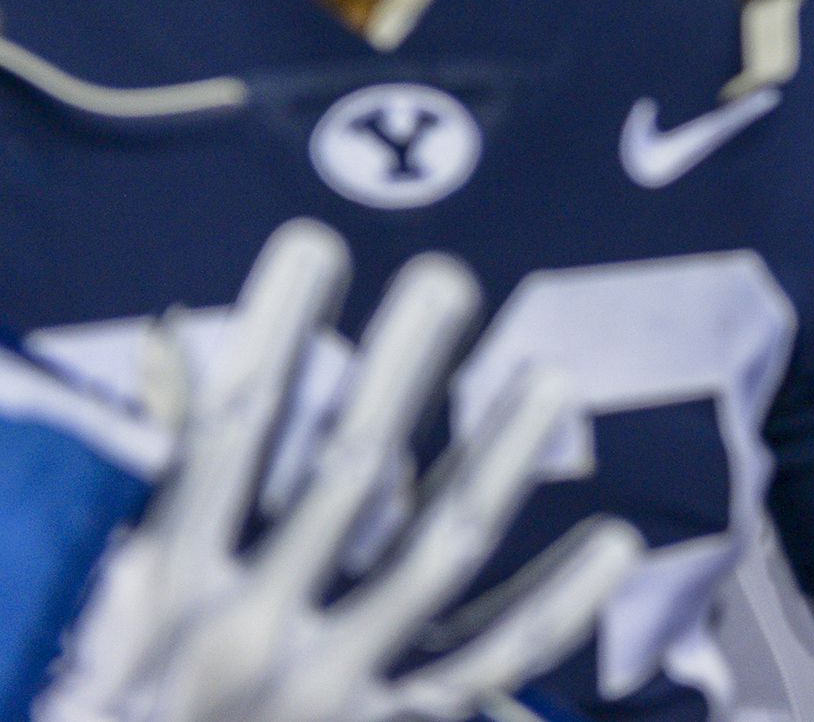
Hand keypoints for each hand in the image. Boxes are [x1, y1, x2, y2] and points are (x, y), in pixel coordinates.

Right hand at [41, 221, 640, 721]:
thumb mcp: (87, 632)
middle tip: (446, 280)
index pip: (232, 434)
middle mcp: (258, 634)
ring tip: (551, 375)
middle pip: (348, 469)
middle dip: (401, 368)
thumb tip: (164, 391)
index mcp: (170, 595)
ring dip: (502, 457)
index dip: (275, 333)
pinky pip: (494, 663)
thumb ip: (131, 522)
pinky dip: (562, 605)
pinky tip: (618, 542)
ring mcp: (336, 687)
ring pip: (441, 549)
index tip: (315, 243)